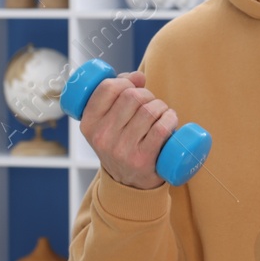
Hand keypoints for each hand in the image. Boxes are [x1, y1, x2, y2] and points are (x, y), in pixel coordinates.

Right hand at [79, 70, 178, 189]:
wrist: (129, 184)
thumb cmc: (121, 143)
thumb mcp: (107, 123)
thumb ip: (116, 95)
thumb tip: (138, 76)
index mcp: (88, 124)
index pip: (107, 88)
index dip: (126, 80)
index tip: (135, 86)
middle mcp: (102, 137)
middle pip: (132, 97)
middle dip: (147, 94)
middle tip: (152, 104)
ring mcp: (121, 150)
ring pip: (148, 111)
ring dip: (162, 106)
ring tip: (162, 113)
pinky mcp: (142, 160)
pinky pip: (160, 129)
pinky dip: (170, 119)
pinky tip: (171, 119)